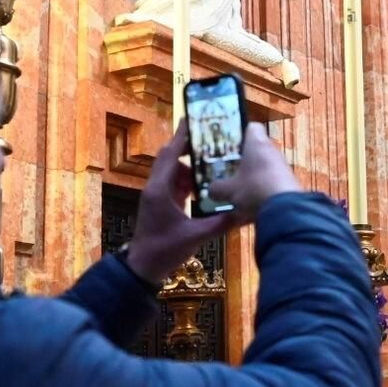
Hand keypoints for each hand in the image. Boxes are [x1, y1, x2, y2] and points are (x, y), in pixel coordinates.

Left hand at [127, 125, 244, 284]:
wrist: (143, 267)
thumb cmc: (165, 250)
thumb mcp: (196, 236)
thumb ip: (220, 223)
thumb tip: (245, 211)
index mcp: (160, 190)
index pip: (171, 155)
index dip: (181, 136)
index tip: (193, 119)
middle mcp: (155, 187)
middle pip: (169, 157)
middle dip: (188, 147)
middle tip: (210, 139)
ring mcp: (156, 194)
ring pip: (172, 170)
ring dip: (189, 166)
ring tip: (211, 163)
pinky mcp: (159, 202)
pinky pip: (173, 182)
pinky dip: (187, 179)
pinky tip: (203, 184)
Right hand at [204, 123, 301, 221]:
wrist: (285, 210)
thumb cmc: (254, 188)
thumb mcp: (228, 190)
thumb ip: (217, 188)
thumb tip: (211, 190)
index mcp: (257, 144)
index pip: (251, 127)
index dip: (241, 133)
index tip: (230, 144)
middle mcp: (272, 152)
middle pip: (257, 151)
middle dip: (243, 162)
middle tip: (229, 171)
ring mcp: (283, 168)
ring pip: (263, 170)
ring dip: (252, 180)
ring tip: (237, 193)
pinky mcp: (289, 185)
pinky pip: (270, 186)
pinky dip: (260, 194)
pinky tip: (248, 209)